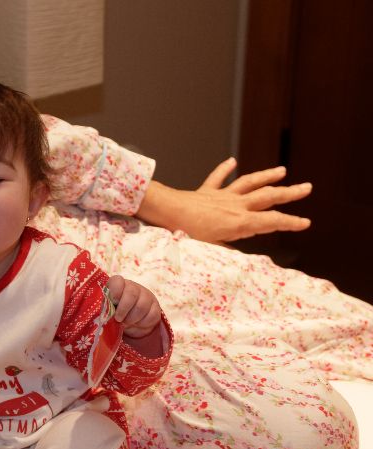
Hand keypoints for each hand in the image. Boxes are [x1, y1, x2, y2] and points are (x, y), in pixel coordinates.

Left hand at [106, 275, 161, 339]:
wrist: (130, 321)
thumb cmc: (115, 313)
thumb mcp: (107, 309)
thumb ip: (106, 308)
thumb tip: (106, 315)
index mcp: (118, 285)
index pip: (117, 281)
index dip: (115, 291)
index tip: (113, 303)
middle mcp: (133, 287)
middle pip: (131, 294)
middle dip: (123, 310)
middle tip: (118, 319)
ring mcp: (146, 296)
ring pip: (141, 307)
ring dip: (132, 319)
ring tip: (126, 323)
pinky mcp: (156, 307)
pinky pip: (151, 316)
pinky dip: (142, 324)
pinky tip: (137, 324)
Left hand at [136, 158, 311, 242]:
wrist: (168, 211)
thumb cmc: (188, 233)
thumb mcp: (212, 248)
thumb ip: (229, 252)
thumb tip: (243, 260)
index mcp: (240, 222)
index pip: (271, 221)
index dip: (290, 222)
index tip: (305, 223)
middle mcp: (236, 205)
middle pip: (268, 197)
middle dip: (289, 193)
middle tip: (307, 187)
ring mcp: (222, 196)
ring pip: (249, 183)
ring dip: (266, 176)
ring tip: (282, 170)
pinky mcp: (206, 192)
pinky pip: (218, 178)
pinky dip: (225, 169)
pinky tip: (232, 162)